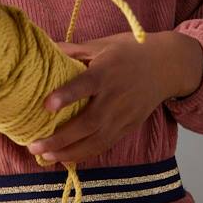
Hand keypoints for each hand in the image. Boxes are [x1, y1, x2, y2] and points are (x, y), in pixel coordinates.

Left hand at [27, 31, 194, 163]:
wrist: (167, 66)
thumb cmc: (130, 51)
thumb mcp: (103, 44)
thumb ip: (74, 50)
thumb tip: (47, 47)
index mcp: (106, 72)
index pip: (85, 86)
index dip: (66, 96)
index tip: (47, 105)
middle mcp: (115, 97)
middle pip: (88, 123)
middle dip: (61, 138)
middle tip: (35, 146)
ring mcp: (123, 115)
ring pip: (96, 141)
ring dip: (70, 152)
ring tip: (45, 158)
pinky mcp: (129, 127)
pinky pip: (105, 144)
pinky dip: (86, 154)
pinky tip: (67, 158)